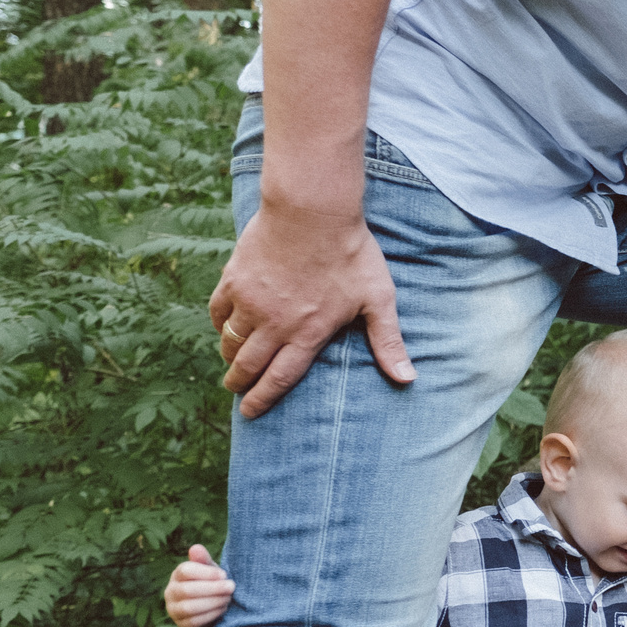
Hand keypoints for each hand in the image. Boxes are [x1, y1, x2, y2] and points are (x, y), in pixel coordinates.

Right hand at [165, 545, 234, 626]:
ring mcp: (174, 609)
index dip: (206, 573)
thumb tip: (195, 548)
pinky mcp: (182, 624)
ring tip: (228, 598)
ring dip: (213, 602)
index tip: (224, 574)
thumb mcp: (211, 570)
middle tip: (231, 587)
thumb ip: (204, 560)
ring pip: (189, 607)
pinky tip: (223, 609)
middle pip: (186, 590)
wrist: (215, 607)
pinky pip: (194, 621)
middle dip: (212, 589)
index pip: (185, 571)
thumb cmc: (213, 583)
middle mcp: (171, 592)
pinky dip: (211, 615)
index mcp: (178, 575)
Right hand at [209, 198, 413, 417]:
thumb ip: (387, 341)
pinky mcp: (234, 279)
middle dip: (240, 384)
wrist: (313, 211)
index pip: (280, 379)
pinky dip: (219, 324)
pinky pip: (218, 311)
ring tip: (232, 364)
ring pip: (230, 341)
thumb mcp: (379, 299)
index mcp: (307, 333)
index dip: (263, 399)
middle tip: (236, 392)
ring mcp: (250, 301)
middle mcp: (274, 323)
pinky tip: (224, 328)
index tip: (249, 414)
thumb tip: (408, 379)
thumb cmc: (352, 254)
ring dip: (229, 357)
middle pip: (248, 365)